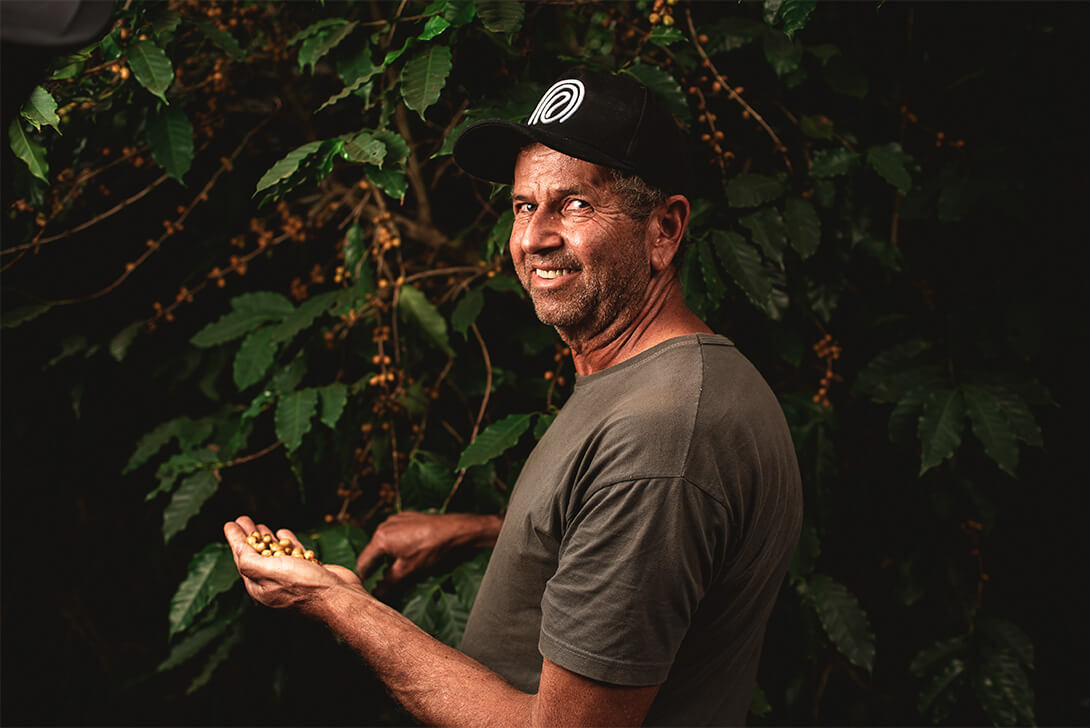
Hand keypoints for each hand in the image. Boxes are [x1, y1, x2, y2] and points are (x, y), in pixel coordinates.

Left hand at [224, 515, 364, 613]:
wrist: (338, 596)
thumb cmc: (304, 586)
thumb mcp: (270, 572)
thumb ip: (250, 561)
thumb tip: (238, 548)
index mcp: (260, 587)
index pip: (242, 559)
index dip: (235, 540)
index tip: (230, 523)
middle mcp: (273, 582)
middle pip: (256, 555)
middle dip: (249, 536)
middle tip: (243, 519)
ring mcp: (292, 577)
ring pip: (275, 553)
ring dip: (266, 538)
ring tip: (259, 524)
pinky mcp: (308, 571)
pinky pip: (293, 554)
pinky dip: (287, 542)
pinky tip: (283, 533)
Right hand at [356, 511, 501, 584]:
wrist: (457, 531)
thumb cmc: (433, 549)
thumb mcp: (408, 571)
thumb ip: (388, 584)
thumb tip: (377, 596)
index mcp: (381, 537)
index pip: (363, 563)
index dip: (363, 580)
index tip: (364, 592)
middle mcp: (385, 525)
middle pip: (373, 553)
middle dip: (376, 569)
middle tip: (381, 585)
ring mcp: (397, 520)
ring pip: (384, 545)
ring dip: (387, 559)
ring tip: (395, 573)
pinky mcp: (408, 519)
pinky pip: (395, 536)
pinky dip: (397, 548)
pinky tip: (407, 556)